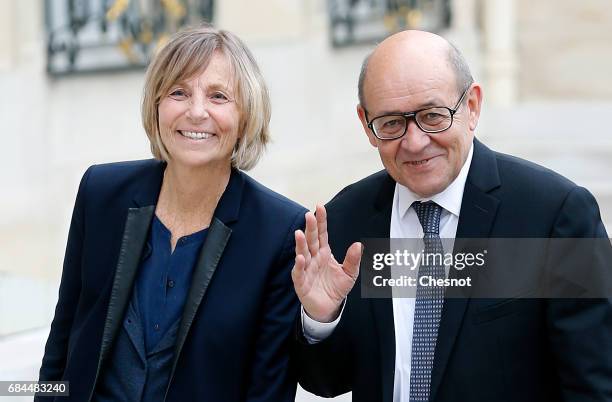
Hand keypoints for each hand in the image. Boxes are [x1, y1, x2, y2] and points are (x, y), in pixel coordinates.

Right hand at [292, 205, 361, 322]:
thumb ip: (353, 259)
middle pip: (311, 240)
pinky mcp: (301, 283)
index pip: (322, 234)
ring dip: (300, 244)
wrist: (329, 308)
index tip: (319, 207)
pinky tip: (300, 258)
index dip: (321, 221)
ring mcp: (306, 269)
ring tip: (299, 233)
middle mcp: (313, 258)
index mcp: (324, 253)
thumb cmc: (336, 287)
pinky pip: (299, 273)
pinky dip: (299, 266)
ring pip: (302, 254)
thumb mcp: (350, 273)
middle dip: (310, 228)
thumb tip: (358, 244)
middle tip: (309, 215)